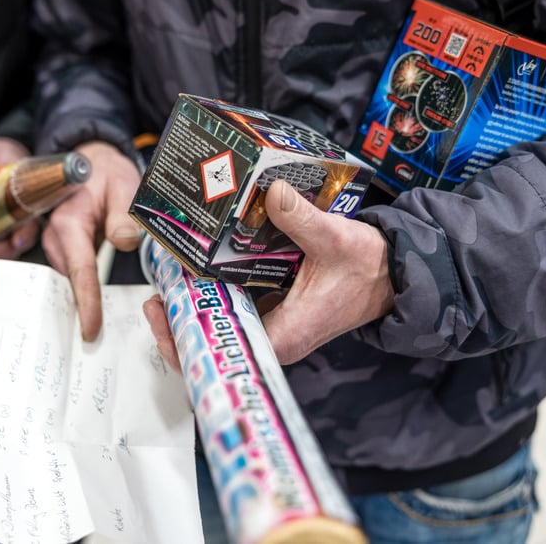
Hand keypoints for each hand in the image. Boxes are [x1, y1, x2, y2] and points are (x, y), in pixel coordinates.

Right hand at [41, 141, 142, 340]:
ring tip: (98, 330)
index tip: (91, 330)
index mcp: (69, 223)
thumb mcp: (123, 185)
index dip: (86, 303)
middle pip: (71, 282)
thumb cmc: (106, 173)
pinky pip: (73, 276)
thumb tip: (125, 242)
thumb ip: (124, 214)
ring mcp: (56, 246)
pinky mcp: (62, 252)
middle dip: (83, 311)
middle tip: (98, 343)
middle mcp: (56, 238)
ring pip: (71, 282)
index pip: (80, 270)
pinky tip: (95, 309)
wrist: (89, 163)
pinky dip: (83, 291)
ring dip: (83, 302)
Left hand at [142, 179, 394, 367]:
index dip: (189, 343)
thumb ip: (303, 218)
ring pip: (222, 328)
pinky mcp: (273, 310)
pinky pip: (235, 310)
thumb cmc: (368, 266)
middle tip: (155, 297)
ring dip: (194, 309)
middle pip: (216, 344)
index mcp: (287, 335)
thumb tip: (273, 192)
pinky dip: (214, 295)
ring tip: (166, 284)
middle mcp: (275, 337)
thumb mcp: (337, 238)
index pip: (227, 353)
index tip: (163, 317)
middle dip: (180, 325)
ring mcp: (272, 325)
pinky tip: (195, 274)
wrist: (390, 272)